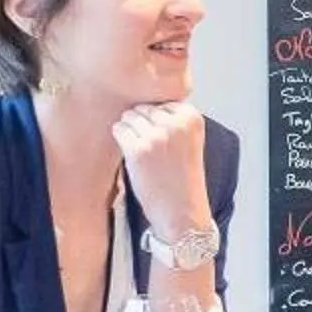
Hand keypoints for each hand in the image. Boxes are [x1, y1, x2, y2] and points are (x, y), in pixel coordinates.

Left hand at [113, 101, 210, 237]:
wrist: (182, 211)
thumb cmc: (183, 178)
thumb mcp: (190, 141)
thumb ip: (173, 119)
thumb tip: (141, 99)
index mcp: (192, 117)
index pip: (161, 102)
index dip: (158, 121)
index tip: (166, 141)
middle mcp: (175, 122)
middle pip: (143, 107)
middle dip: (143, 125)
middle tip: (153, 149)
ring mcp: (156, 135)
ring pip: (129, 117)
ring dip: (130, 132)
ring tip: (144, 154)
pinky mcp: (137, 149)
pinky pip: (118, 130)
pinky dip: (121, 141)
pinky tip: (134, 157)